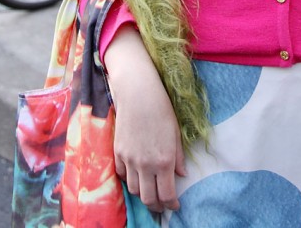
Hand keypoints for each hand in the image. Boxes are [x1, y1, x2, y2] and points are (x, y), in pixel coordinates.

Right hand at [104, 25, 186, 211]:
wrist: (138, 93)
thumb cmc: (162, 109)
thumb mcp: (176, 133)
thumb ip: (178, 157)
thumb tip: (182, 175)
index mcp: (164, 160)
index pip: (167, 194)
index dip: (172, 204)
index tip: (176, 206)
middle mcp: (146, 164)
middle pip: (148, 198)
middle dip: (157, 206)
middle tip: (162, 206)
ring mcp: (130, 160)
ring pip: (134, 190)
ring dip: (143, 194)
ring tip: (150, 192)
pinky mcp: (118, 153)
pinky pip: (123, 175)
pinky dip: (130, 180)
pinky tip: (137, 177)